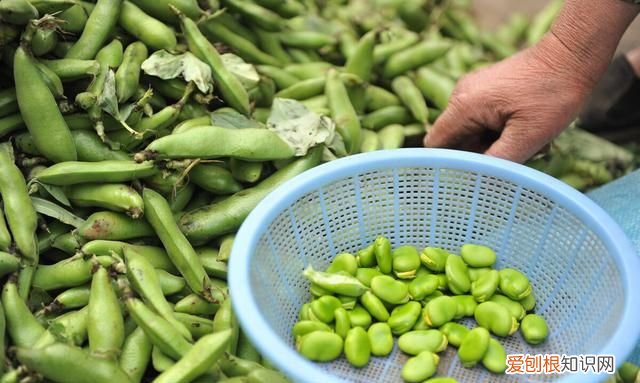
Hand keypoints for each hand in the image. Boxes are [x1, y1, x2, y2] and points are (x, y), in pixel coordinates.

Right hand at [424, 36, 595, 162]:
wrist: (572, 55)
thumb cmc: (553, 95)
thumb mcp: (527, 137)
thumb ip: (496, 163)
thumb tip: (475, 183)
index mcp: (463, 106)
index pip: (435, 145)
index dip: (448, 164)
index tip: (470, 177)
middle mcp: (460, 95)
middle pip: (453, 140)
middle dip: (477, 154)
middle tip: (511, 157)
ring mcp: (472, 90)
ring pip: (469, 132)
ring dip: (490, 144)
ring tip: (522, 140)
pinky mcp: (484, 89)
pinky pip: (479, 120)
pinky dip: (496, 131)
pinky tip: (520, 129)